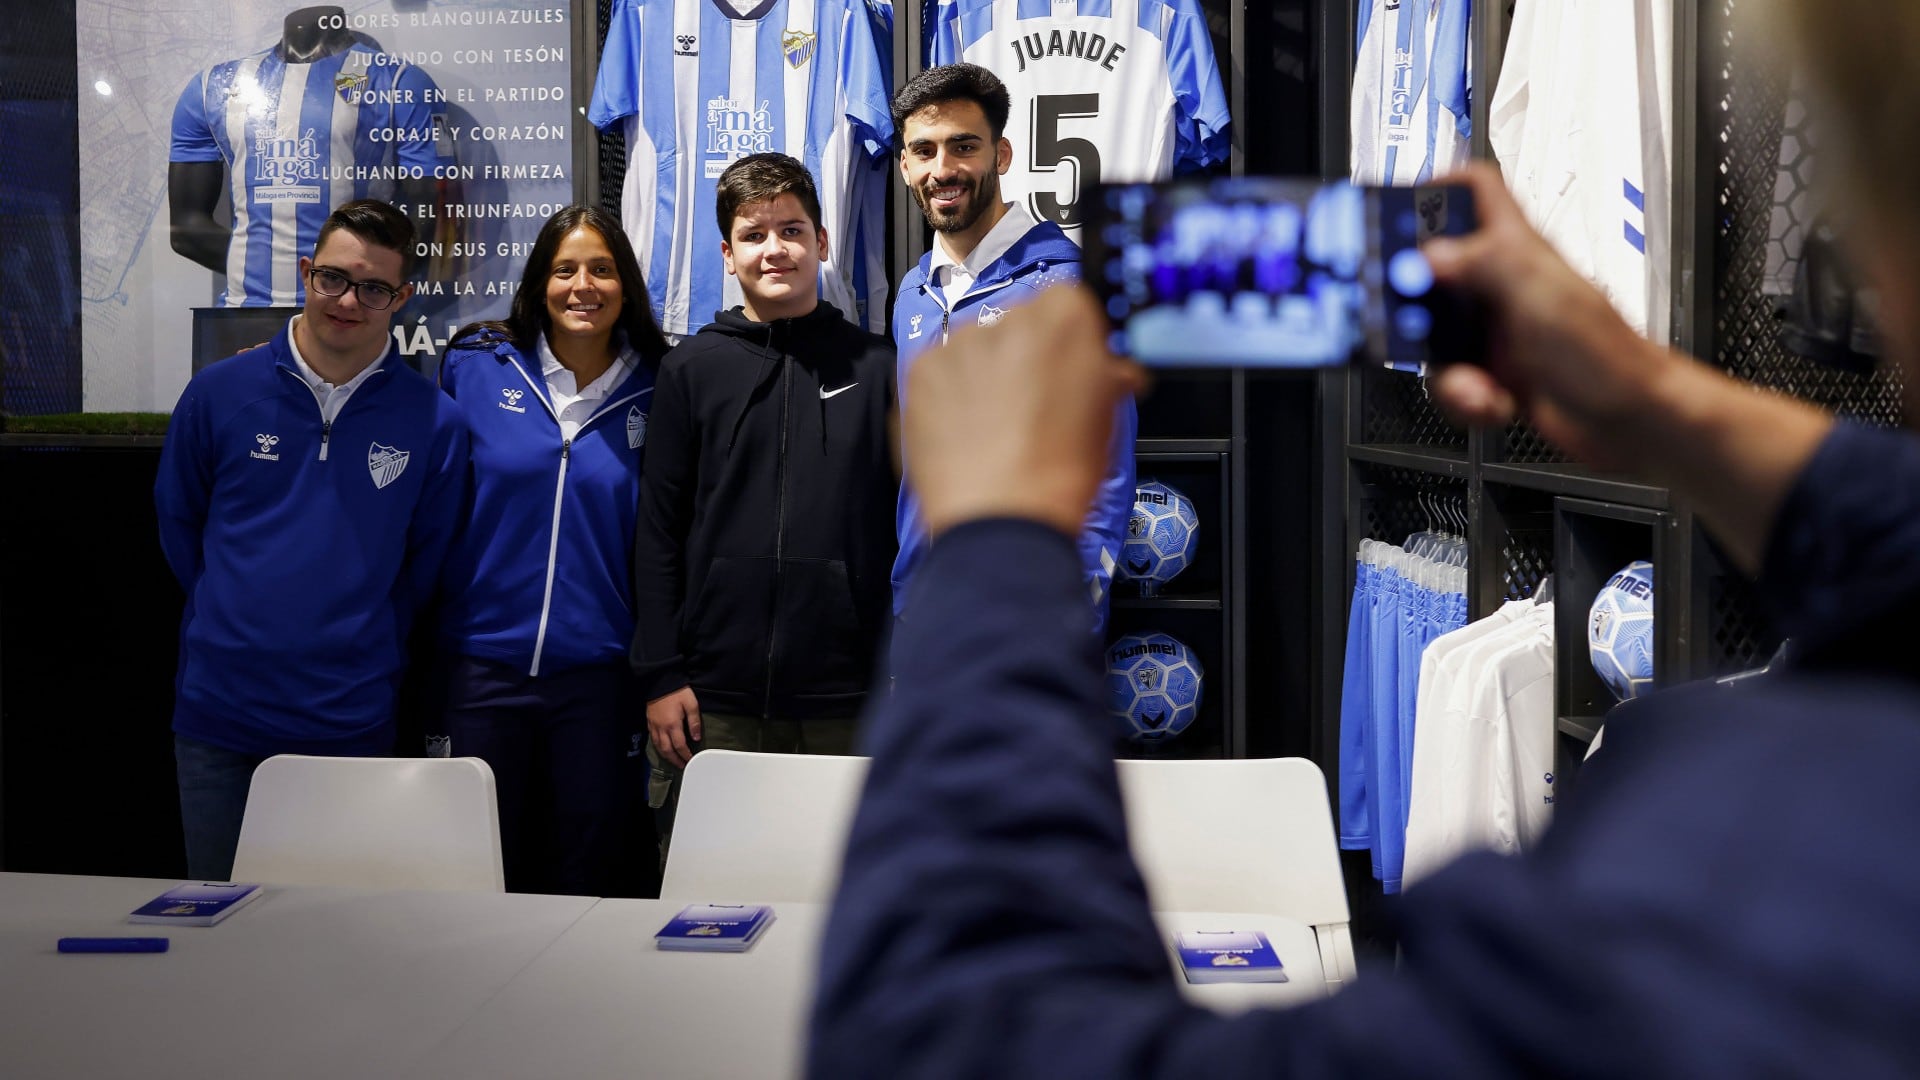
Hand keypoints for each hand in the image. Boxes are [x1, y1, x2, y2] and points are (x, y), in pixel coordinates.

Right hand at [646, 686, 700, 768]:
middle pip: (667, 750)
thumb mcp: (691, 704)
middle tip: (681, 766)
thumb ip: (694, 722)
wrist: (661, 680)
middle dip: (675, 760)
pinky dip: (658, 747)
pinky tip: (662, 748)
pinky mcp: (649, 721)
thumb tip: (696, 738)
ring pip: (658, 746)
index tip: (690, 760)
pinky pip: (652, 739)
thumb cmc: (678, 691)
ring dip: (666, 756)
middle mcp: (661, 728)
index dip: (685, 755)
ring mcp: (654, 725)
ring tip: (672, 761)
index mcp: (672, 725)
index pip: (679, 746)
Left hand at [904, 287, 1145, 537]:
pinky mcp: (921, 370)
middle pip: (1019, 320)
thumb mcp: (1106, 421)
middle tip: (1029, 403)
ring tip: (993, 425)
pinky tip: (964, 430)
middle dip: (1023, 354)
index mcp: (1066, 317)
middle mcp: (1010, 317)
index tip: (1065, 366)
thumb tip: (1111, 372)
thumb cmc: (1061, 477)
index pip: (1067, 303)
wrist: (1003, 522)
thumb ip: (1106, 379)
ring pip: (976, 345)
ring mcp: (959, 342)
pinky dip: (949, 394)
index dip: (1067, 340)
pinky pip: (940, 370)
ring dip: (984, 372)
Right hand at [1422, 162, 1830, 572]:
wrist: (1629, 421)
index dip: (1438, 186)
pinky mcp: (1493, 372)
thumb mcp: (1542, 295)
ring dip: (1444, 369)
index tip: (1399, 208)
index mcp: (1517, 251)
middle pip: (1433, 271)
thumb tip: (1430, 254)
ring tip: (1474, 383)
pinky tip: (1492, 400)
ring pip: (1433, 335)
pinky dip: (1463, 398)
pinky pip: (1450, 380)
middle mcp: (1501, 285)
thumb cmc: (1609, 355)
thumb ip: (1484, 263)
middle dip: (1416, 305)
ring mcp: (1495, 330)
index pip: (1477, 192)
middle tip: (1411, 325)